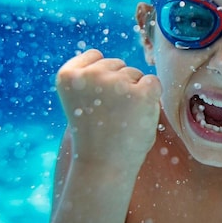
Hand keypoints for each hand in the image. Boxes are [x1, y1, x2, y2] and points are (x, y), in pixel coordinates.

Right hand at [56, 49, 161, 167]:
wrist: (103, 166)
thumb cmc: (94, 135)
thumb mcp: (81, 100)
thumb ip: (92, 78)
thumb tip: (118, 62)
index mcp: (68, 75)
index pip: (94, 55)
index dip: (101, 77)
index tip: (95, 101)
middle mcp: (90, 75)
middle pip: (118, 64)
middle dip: (119, 84)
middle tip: (110, 114)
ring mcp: (116, 83)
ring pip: (135, 73)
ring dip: (134, 92)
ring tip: (122, 118)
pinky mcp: (141, 93)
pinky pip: (153, 82)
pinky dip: (151, 97)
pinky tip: (138, 115)